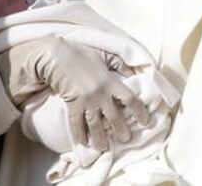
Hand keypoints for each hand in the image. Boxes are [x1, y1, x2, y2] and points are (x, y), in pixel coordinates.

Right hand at [0, 37, 149, 150]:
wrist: (56, 57)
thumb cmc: (81, 54)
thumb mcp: (105, 55)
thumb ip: (120, 65)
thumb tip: (134, 74)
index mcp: (110, 82)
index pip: (129, 99)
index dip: (139, 110)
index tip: (145, 120)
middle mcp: (100, 94)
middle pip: (114, 116)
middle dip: (120, 129)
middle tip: (126, 139)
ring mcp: (85, 101)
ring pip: (95, 124)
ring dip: (100, 138)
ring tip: (104, 147)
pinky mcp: (71, 105)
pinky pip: (75, 123)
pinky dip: (78, 134)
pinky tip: (82, 143)